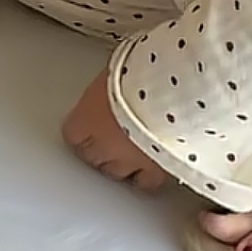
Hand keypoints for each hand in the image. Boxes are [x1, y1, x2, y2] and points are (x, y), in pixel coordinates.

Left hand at [61, 67, 166, 191]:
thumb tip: (118, 73)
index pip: (72, 133)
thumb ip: (113, 81)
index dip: (82, 129)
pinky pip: (146, 183)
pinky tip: (151, 168)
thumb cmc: (148, 74)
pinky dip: (147, 177)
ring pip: (116, 172)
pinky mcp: (156, 171)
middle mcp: (103, 143)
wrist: (179, 94)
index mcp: (87, 116)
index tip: (87, 124)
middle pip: (92, 155)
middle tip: (109, 137)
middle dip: (99, 148)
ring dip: (120, 163)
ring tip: (129, 151)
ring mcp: (129, 161)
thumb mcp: (119, 67)